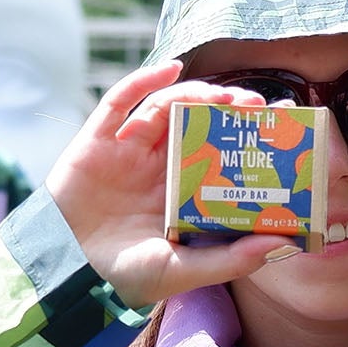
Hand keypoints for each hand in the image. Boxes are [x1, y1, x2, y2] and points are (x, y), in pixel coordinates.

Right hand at [47, 60, 284, 309]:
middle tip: (254, 104)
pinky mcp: (97, 140)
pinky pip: (120, 102)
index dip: (249, 135)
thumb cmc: (125, 276)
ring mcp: (129, 150)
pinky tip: (169, 70)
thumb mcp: (183, 272)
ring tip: (219, 93)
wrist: (67, 273)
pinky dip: (143, 81)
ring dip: (195, 93)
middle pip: (200, 122)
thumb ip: (230, 260)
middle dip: (228, 108)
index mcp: (183, 191)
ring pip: (167, 107)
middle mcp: (160, 165)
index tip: (280, 124)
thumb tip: (280, 243)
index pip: (223, 153)